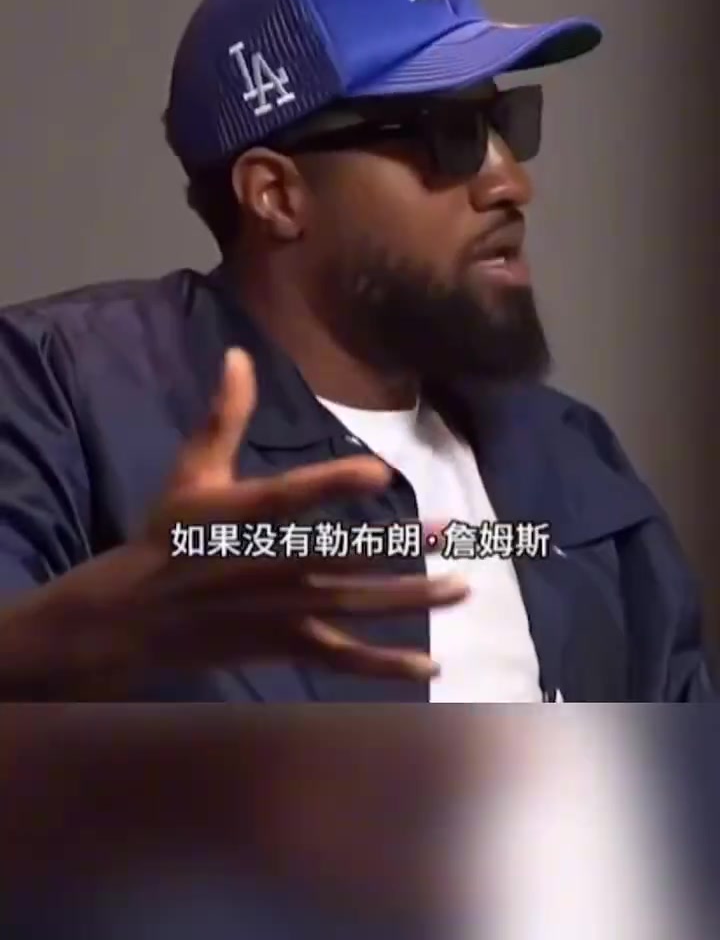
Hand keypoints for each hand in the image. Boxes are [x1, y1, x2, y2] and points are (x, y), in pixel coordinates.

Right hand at [0, 350, 466, 698]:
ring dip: (411, 599)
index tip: (381, 469)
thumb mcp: (191, 471)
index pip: (291, 499)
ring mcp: (283, 609)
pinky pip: (344, 657)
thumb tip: (239, 354)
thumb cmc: (168, 536)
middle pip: (343, 556)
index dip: (334, 484)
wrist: (133, 618)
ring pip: (356, 606)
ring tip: (463, 588)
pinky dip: (387, 666)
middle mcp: (268, 566)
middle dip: (402, 545)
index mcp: (242, 518)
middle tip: (455, 533)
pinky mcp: (287, 642)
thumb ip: (223, 416)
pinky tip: (433, 668)